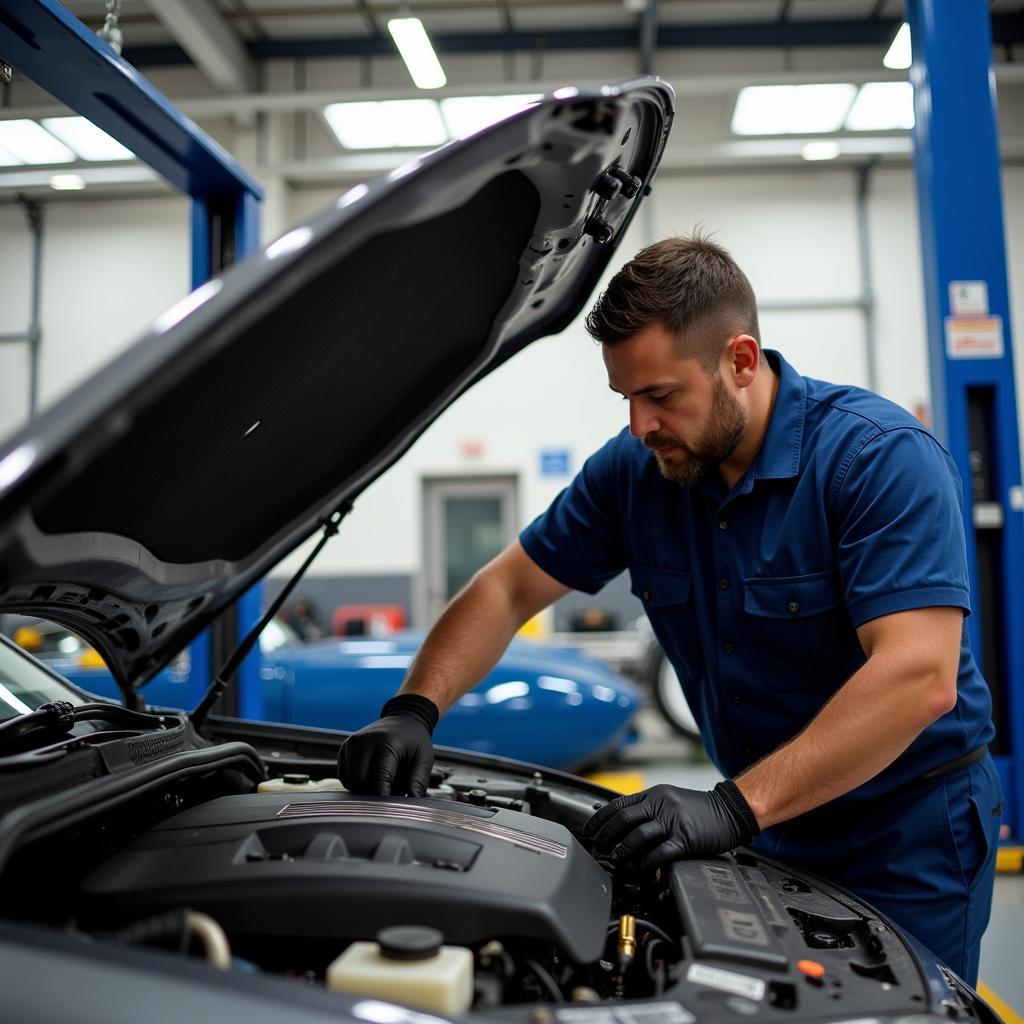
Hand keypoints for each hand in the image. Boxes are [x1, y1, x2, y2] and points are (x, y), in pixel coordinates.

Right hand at [337, 694, 437, 796]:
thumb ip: (418, 781)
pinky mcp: (344, 749)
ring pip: (350, 782)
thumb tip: (412, 801)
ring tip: (381, 780)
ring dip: (364, 788)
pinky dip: (356, 783)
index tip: (390, 809)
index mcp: (386, 743)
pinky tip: (370, 775)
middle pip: (360, 783)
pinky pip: (345, 777)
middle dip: (373, 793)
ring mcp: (351, 744)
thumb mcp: (424, 758)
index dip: (384, 797)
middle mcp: (364, 741)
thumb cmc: (414, 741)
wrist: (402, 720)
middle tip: (389, 792)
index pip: (378, 778)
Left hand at [582, 781, 758, 870]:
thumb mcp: (669, 799)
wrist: (730, 810)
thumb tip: (621, 823)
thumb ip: (647, 808)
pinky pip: (661, 851)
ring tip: (616, 859)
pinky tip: (641, 867)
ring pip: (638, 835)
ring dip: (623, 849)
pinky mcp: (686, 838)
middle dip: (605, 836)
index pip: (618, 805)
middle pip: (623, 819)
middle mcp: (661, 804)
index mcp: (654, 794)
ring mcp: (673, 821)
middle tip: (598, 848)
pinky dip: (647, 861)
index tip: (589, 831)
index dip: (599, 819)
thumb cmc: (699, 809)